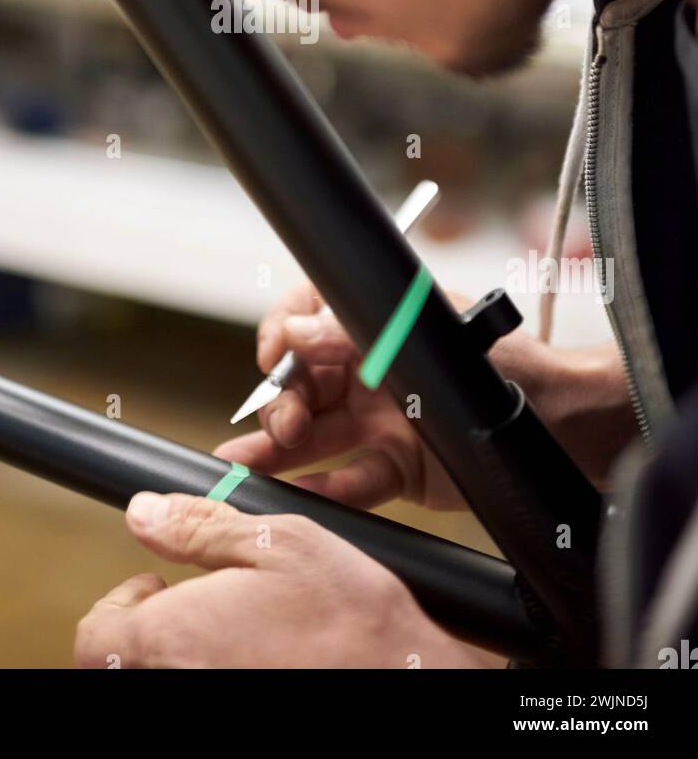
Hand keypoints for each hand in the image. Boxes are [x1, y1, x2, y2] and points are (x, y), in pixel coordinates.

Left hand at [74, 491, 493, 667]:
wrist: (405, 679)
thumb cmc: (348, 619)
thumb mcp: (279, 541)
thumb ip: (199, 526)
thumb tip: (146, 512)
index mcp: (172, 637)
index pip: (96, 633)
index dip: (122, 603)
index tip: (158, 586)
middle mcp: (176, 686)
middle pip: (121, 667)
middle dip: (150, 634)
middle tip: (195, 611)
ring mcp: (204, 709)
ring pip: (160, 683)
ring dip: (181, 659)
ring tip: (229, 639)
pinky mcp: (233, 730)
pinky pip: (201, 698)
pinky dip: (214, 676)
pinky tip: (252, 663)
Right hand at [215, 283, 632, 509]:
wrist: (565, 425)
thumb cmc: (508, 365)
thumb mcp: (433, 338)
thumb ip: (360, 333)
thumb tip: (298, 329)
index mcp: (376, 327)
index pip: (309, 316)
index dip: (282, 330)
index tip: (273, 351)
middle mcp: (372, 372)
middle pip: (303, 383)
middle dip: (280, 400)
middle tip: (285, 421)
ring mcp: (382, 421)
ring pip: (316, 435)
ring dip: (278, 448)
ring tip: (244, 463)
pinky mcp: (398, 469)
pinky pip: (351, 480)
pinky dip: (323, 489)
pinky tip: (296, 493)